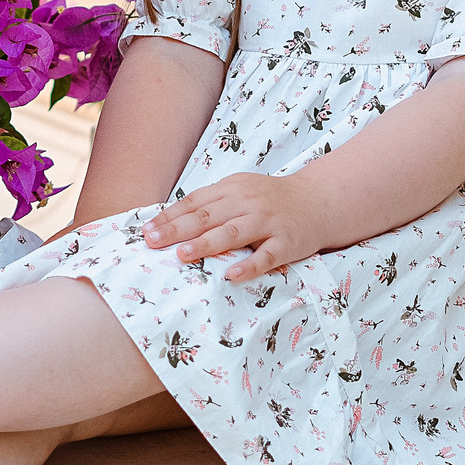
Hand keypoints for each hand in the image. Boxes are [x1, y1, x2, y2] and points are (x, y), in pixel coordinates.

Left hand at [142, 171, 325, 281]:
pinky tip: (232, 275)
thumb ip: (212, 204)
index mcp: (232, 189)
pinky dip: (249, 266)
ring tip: (182, 254)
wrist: (318, 201)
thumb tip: (170, 221)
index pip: (194, 202)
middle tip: (153, 241)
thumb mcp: (240, 192)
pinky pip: (266, 256)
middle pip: (208, 216)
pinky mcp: (286, 242)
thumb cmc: (271, 200)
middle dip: (178, 229)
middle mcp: (247, 202)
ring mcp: (267, 222)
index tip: (146, 231)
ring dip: (206, 243)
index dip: (170, 216)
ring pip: (232, 233)